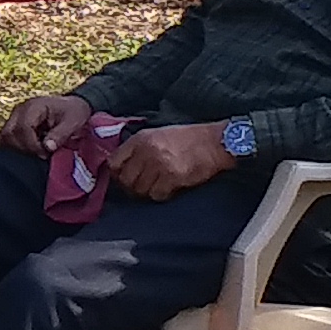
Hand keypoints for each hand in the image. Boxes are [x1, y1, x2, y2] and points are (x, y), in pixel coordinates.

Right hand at [0, 90, 95, 156]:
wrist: (72, 107)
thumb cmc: (74, 112)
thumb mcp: (73, 122)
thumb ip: (60, 134)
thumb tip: (47, 147)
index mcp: (34, 106)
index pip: (22, 128)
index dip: (31, 144)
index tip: (45, 153)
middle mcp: (19, 110)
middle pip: (9, 133)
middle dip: (24, 148)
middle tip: (41, 154)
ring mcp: (14, 118)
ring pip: (4, 137)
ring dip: (18, 149)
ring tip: (35, 152)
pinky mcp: (14, 125)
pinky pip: (4, 139)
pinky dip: (13, 147)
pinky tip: (28, 151)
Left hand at [107, 122, 237, 199]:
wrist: (215, 142)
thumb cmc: (189, 138)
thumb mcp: (159, 134)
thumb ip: (140, 147)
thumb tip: (123, 165)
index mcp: (141, 138)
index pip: (115, 161)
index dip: (118, 173)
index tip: (123, 177)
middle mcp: (147, 151)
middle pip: (126, 179)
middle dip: (132, 186)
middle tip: (142, 186)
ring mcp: (159, 164)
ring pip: (140, 189)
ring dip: (147, 191)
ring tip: (158, 186)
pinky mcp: (172, 177)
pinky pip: (157, 195)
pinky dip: (162, 195)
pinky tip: (169, 188)